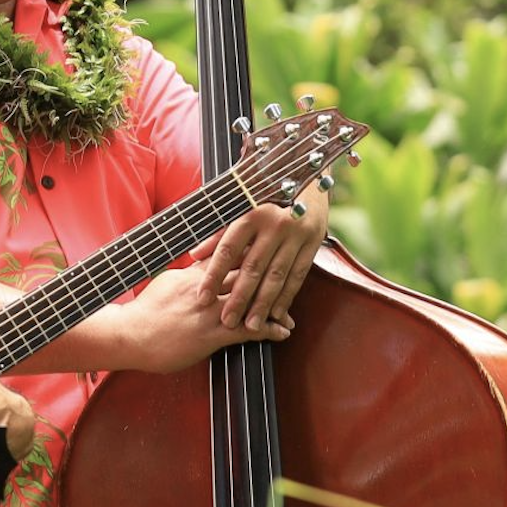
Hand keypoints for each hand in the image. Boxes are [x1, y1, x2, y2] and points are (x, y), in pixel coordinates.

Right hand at [110, 265, 291, 373]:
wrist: (130, 334)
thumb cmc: (145, 311)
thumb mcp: (165, 282)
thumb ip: (187, 274)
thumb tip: (200, 265)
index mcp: (192, 275)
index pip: (227, 256)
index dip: (250, 251)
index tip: (269, 245)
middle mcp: (205, 289)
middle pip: (244, 275)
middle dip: (269, 275)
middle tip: (290, 276)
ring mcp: (209, 311)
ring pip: (250, 302)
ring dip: (274, 306)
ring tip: (290, 312)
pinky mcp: (210, 334)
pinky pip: (245, 330)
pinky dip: (267, 330)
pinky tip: (281, 333)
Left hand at [191, 181, 327, 331]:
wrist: (309, 180)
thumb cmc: (265, 197)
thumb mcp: (240, 208)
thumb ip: (218, 232)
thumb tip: (193, 255)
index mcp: (251, 212)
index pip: (227, 249)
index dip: (213, 274)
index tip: (203, 296)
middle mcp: (274, 224)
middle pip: (252, 267)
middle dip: (238, 297)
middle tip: (226, 321)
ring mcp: (296, 235)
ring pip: (276, 276)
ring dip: (263, 304)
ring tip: (250, 326)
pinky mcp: (313, 244)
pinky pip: (298, 276)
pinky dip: (287, 296)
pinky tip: (276, 314)